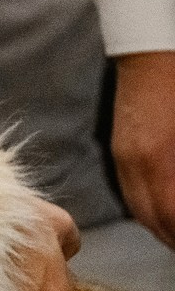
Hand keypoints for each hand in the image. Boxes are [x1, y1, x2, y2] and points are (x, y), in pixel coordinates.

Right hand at [111, 51, 174, 247]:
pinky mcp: (120, 148)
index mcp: (156, 159)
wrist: (150, 52)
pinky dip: (150, 209)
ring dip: (162, 227)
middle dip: (173, 238)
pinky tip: (166, 211)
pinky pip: (132, 191)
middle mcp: (134, 162)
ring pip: (139, 207)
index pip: (170, 217)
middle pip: (152, 219)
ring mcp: (123, 155)